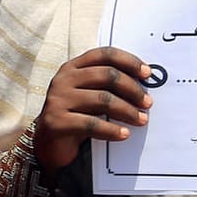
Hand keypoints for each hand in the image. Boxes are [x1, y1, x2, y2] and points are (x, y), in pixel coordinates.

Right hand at [33, 46, 151, 173]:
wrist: (49, 142)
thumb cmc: (77, 115)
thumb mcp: (90, 95)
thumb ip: (108, 86)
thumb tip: (145, 85)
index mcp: (73, 67)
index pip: (104, 54)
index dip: (128, 61)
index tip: (147, 74)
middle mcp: (63, 79)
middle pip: (107, 75)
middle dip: (132, 89)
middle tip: (148, 103)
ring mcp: (58, 99)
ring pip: (102, 99)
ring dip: (127, 111)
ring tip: (141, 120)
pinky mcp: (56, 121)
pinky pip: (91, 124)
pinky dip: (111, 130)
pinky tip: (124, 134)